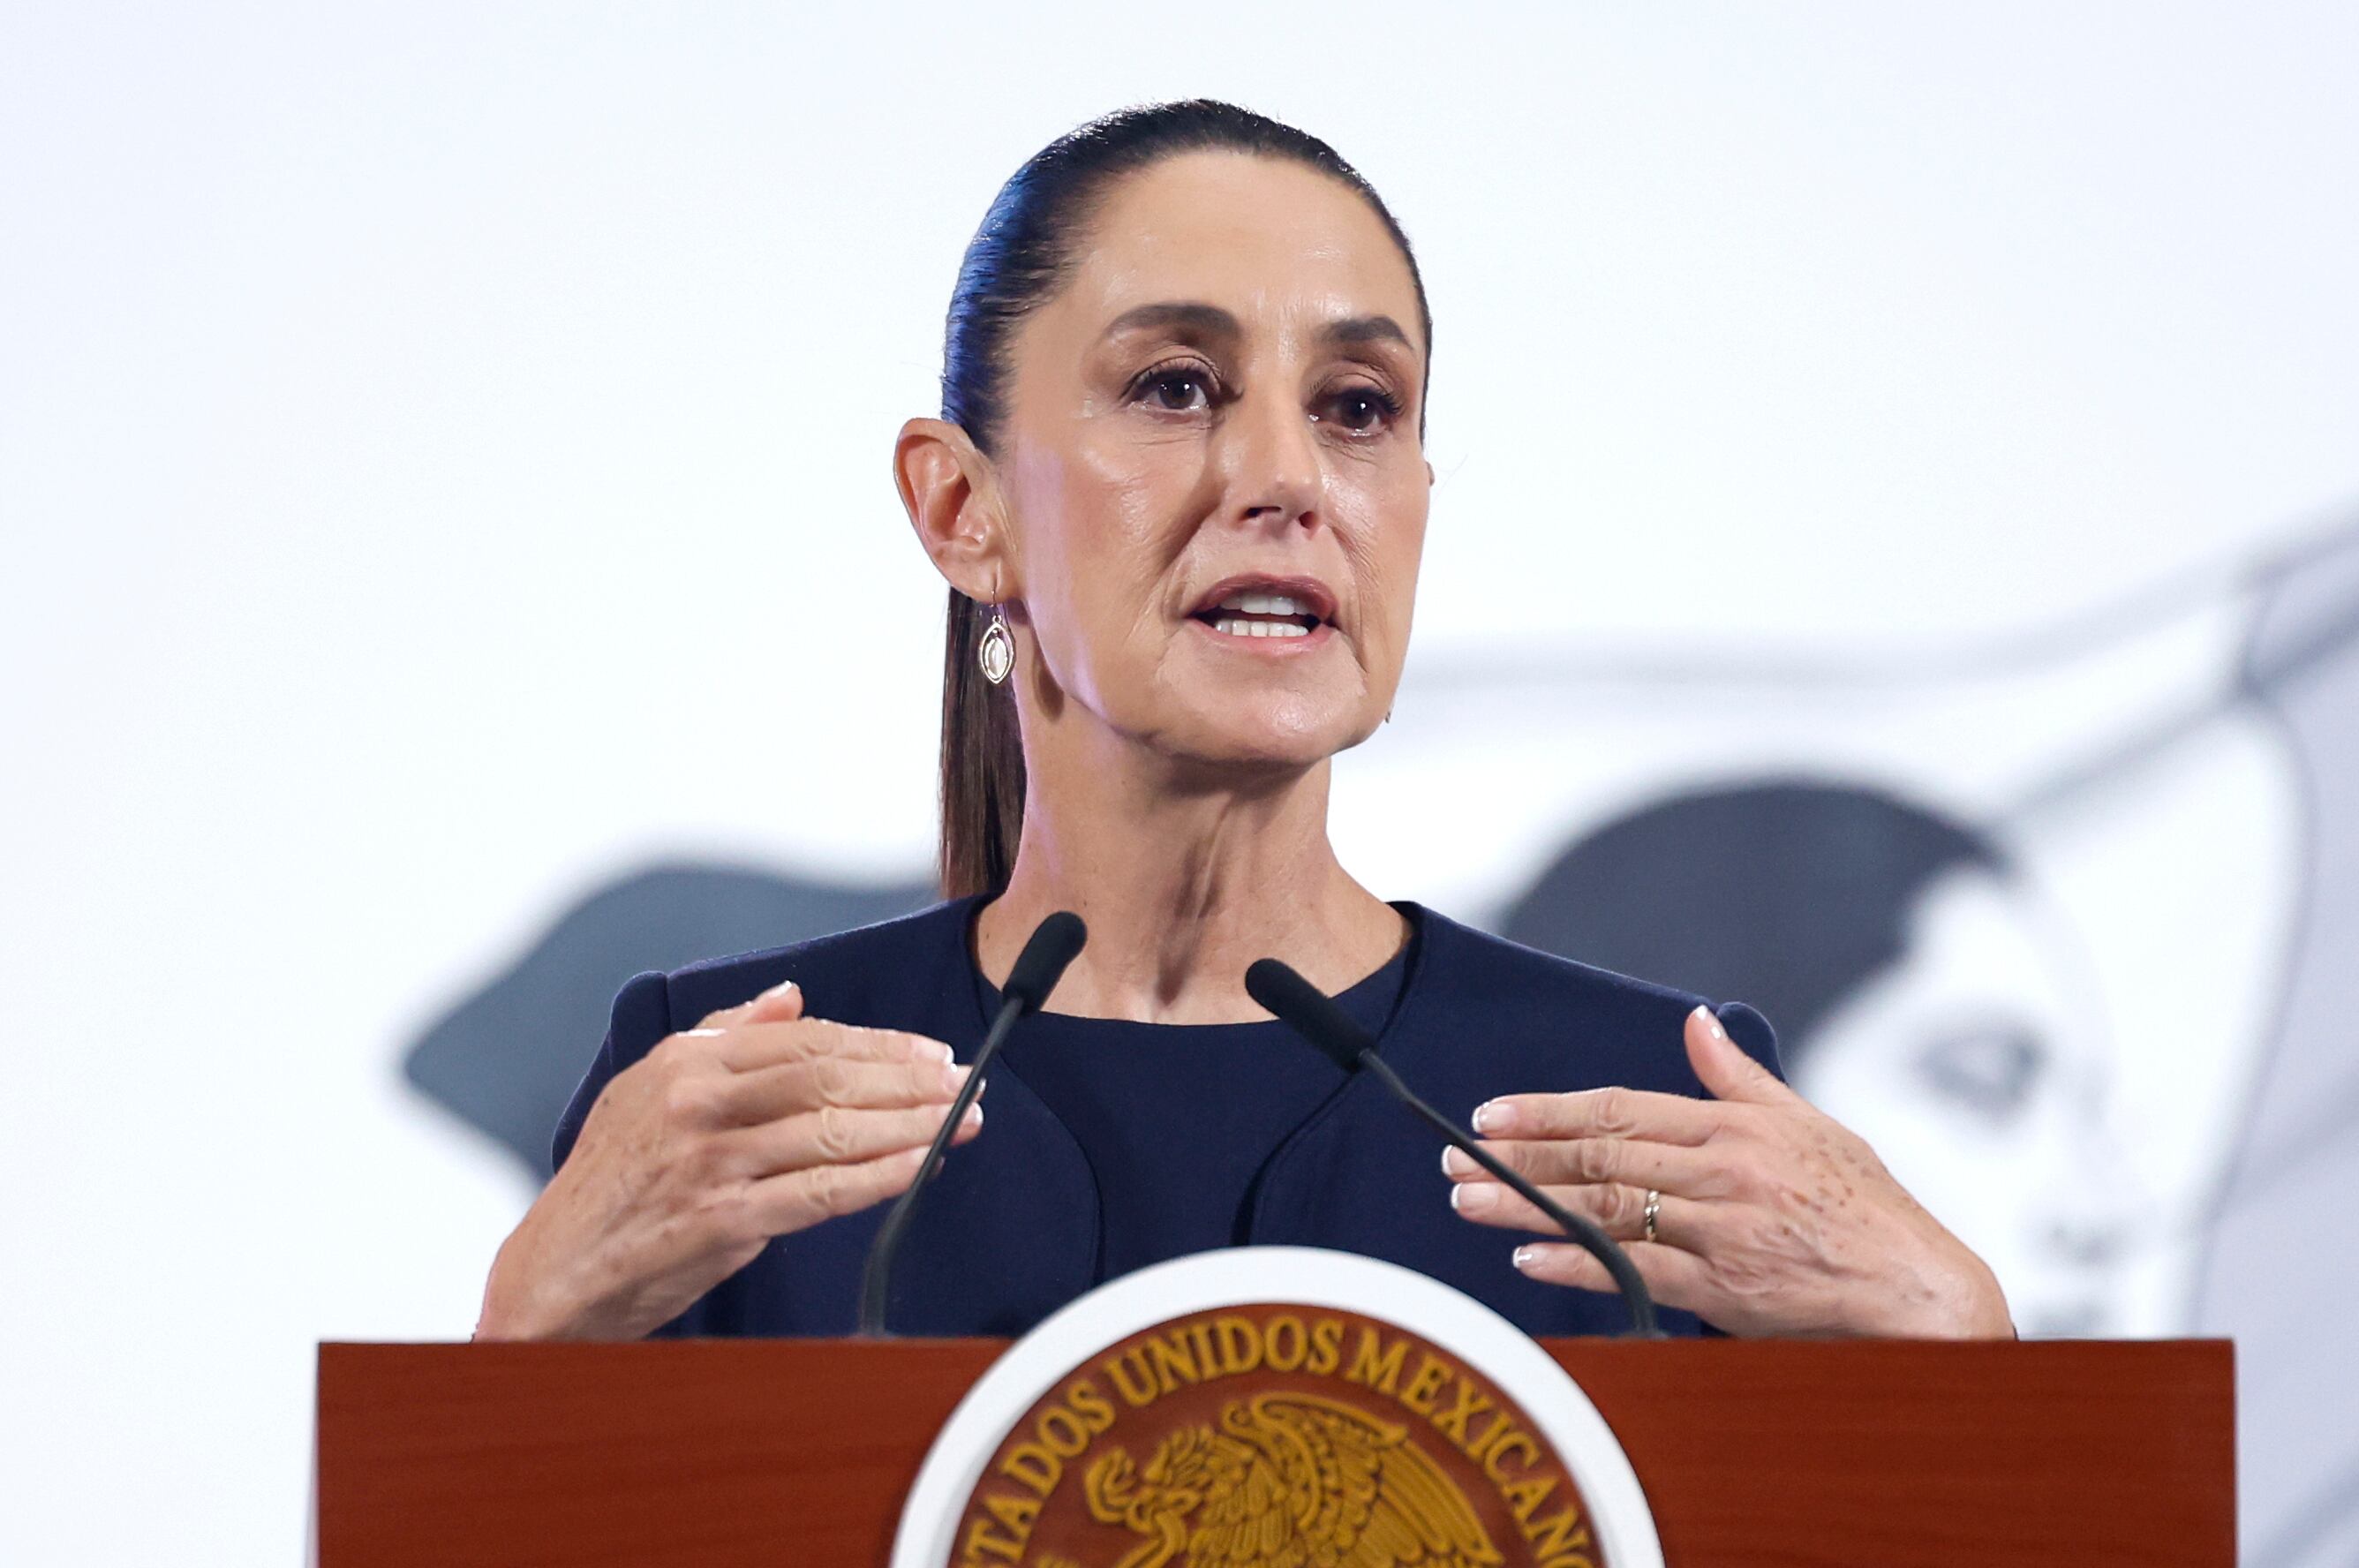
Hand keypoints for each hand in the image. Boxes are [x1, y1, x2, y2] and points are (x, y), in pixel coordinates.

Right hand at [475, 979, 978, 1340]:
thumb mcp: (649, 1087)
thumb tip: (791, 995)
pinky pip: (821, 1192)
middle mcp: (699, 1102)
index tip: (932, 1052)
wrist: (556, 1270)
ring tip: (964, 1119)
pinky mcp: (724, 1221)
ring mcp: (712, 1162)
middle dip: (910, 1079)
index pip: (807, 1040)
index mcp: (687, 1061)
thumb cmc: (610, 1179)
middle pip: (830, 1078)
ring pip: (835, 1132)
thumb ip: (724, 1034)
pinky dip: (880, 1176)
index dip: (879, 1044)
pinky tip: (921, 1166)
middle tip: (968, 1082)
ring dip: (912, 1125)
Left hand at [1444, 1006, 2013, 1338]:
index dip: (1551, 1111)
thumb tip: (1697, 1021)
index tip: (1495, 1114)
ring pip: (1606, 1209)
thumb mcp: (1807, 1122)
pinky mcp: (1725, 1286)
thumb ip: (1738, 1077)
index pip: (1621, 1109)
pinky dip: (1579, 1264)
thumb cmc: (1865, 1205)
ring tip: (1469, 1201)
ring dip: (1529, 1206)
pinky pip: (1637, 1270)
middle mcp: (1721, 1171)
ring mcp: (1721, 1230)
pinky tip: (1530, 1257)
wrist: (1916, 1285)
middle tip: (1455, 1155)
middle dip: (1520, 1156)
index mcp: (1734, 1126)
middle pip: (1600, 1156)